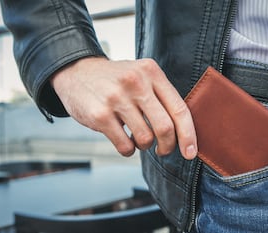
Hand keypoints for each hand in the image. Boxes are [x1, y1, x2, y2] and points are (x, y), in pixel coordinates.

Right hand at [51, 57, 196, 159]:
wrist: (76, 72)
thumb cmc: (115, 80)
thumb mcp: (141, 75)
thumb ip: (160, 95)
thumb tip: (183, 130)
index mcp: (151, 72)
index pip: (179, 108)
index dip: (188, 135)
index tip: (190, 152)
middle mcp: (136, 82)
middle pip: (165, 128)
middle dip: (168, 146)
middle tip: (163, 150)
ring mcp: (116, 98)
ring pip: (145, 139)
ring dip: (144, 146)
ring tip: (137, 139)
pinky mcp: (100, 115)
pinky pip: (125, 146)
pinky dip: (128, 150)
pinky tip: (124, 141)